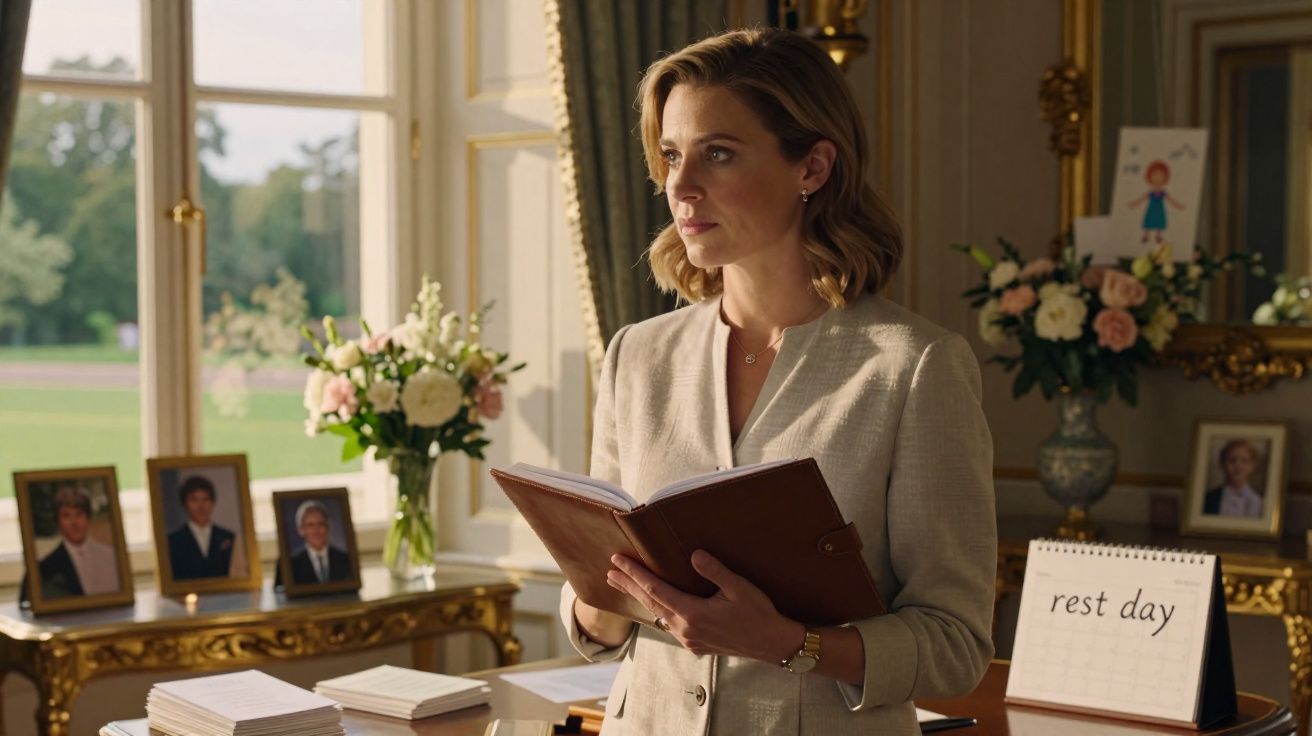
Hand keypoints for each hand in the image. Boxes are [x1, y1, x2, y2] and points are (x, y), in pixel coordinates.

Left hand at [606, 550, 803, 662]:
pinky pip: (669, 625)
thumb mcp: (739, 587)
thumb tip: (694, 555)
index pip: (655, 590)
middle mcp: (686, 629)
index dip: (635, 574)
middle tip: (610, 573)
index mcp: (693, 614)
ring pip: (658, 615)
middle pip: (650, 603)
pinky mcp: (695, 644)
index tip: (618, 562)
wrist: (772, 644)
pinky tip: (655, 605)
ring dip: (641, 598)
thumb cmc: (758, 613)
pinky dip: (657, 611)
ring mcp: (689, 640)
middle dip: (629, 586)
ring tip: (625, 585)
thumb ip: (715, 571)